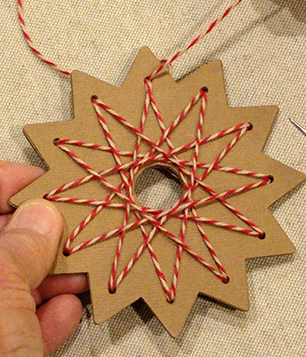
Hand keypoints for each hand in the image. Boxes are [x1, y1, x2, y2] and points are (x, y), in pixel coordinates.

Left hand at [0, 162, 87, 355]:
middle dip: (46, 234)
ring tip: (84, 270)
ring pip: (14, 279)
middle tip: (80, 226)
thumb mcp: (1, 301)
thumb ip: (21, 251)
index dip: (12, 181)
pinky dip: (45, 313)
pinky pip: (18, 319)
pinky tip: (64, 310)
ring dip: (54, 275)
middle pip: (4, 240)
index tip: (52, 180)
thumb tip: (42, 214)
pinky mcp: (0, 345)